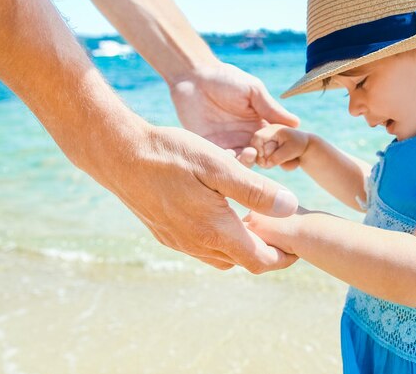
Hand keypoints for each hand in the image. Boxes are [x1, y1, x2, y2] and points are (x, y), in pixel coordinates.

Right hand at [95, 124, 299, 272]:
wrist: (119, 155)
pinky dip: (218, 239)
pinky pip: (199, 247)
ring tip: (252, 221)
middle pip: (241, 261)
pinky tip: (219, 215)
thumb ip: (256, 190)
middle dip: (264, 251)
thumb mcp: (219, 166)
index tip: (296, 247)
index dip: (283, 258)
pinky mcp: (164, 233)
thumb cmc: (171, 155)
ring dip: (240, 245)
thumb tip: (290, 207)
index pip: (259, 261)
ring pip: (220, 256)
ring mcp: (177, 241)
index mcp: (214, 230)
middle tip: (278, 230)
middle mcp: (196, 243)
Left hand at [170, 62, 299, 166]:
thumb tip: (297, 124)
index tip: (291, 157)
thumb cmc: (226, 78)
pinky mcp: (209, 146)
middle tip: (267, 157)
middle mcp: (246, 138)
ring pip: (242, 163)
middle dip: (267, 161)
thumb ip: (271, 108)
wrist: (194, 77)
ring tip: (250, 152)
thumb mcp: (253, 91)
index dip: (284, 153)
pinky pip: (220, 160)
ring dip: (248, 162)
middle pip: (261, 158)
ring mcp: (228, 144)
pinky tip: (229, 154)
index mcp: (260, 125)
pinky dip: (227, 162)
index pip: (276, 144)